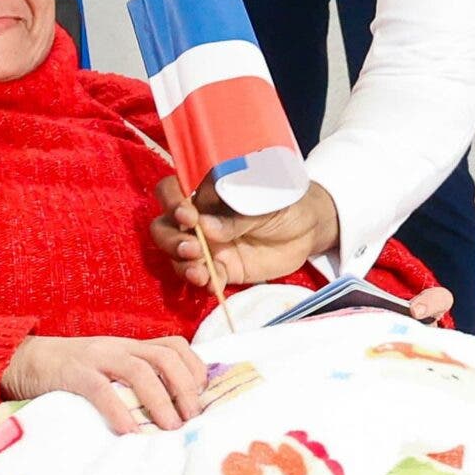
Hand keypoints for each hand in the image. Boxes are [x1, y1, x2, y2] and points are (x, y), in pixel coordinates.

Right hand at [1, 332, 209, 434]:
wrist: (22, 360)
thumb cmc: (69, 374)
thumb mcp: (107, 370)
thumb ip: (132, 383)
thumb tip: (169, 414)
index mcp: (130, 346)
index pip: (174, 345)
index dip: (195, 368)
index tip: (201, 398)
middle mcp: (118, 347)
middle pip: (165, 356)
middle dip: (185, 388)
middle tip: (191, 420)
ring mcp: (96, 357)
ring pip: (140, 370)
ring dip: (161, 401)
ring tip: (170, 429)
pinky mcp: (73, 373)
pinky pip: (101, 389)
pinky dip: (119, 411)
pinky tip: (129, 433)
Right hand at [152, 179, 340, 290]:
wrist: (309, 229)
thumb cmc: (285, 202)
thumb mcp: (264, 201)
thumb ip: (236, 215)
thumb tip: (205, 226)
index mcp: (207, 192)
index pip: (172, 190)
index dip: (171, 201)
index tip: (188, 215)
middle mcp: (200, 218)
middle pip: (165, 228)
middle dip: (171, 240)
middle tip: (193, 249)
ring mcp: (209, 245)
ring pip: (178, 256)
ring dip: (183, 265)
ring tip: (201, 273)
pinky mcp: (222, 268)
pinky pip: (204, 277)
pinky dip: (205, 282)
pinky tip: (214, 285)